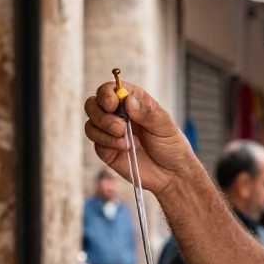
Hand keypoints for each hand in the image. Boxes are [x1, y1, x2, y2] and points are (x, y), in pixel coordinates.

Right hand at [84, 80, 196, 195]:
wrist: (171, 174)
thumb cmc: (172, 146)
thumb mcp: (164, 126)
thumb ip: (146, 112)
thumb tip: (127, 99)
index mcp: (133, 102)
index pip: (110, 89)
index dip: (106, 93)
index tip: (112, 104)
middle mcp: (118, 115)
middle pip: (93, 104)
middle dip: (100, 114)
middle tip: (120, 126)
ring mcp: (111, 133)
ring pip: (91, 123)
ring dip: (104, 130)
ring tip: (125, 139)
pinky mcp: (107, 150)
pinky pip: (95, 142)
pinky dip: (107, 143)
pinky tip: (124, 148)